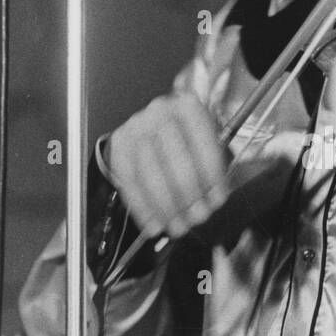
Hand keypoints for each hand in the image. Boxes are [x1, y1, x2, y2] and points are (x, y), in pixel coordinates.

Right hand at [106, 93, 227, 239]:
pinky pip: (130, 183)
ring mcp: (136, 128)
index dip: (212, 178)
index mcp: (189, 107)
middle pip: (177, 161)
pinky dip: (143, 209)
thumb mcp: (205, 142)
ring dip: (167, 208)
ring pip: (152, 175)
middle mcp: (160, 112)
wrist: (148, 128)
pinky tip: (154, 225)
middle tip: (198, 218)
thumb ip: (213, 169)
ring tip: (178, 227)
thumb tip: (214, 201)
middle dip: (190, 197)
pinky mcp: (119, 146)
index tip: (217, 202)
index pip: (204, 146)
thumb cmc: (185, 140)